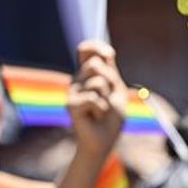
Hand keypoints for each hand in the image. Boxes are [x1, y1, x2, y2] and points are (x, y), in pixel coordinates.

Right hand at [69, 40, 127, 157]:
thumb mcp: (117, 91)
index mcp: (88, 74)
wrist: (103, 141)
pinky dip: (102, 110)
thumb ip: (111, 72)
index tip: (109, 53)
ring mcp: (73, 91)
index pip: (87, 50)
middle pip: (96, 64)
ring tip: (102, 109)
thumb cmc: (111, 118)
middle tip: (108, 98)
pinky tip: (96, 117)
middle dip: (110, 81)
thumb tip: (107, 51)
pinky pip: (94, 99)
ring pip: (98, 81)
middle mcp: (78, 79)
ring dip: (107, 98)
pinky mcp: (71, 104)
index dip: (96, 46)